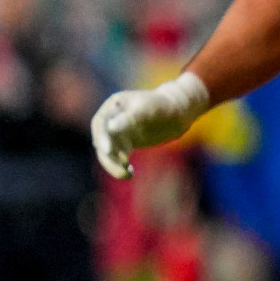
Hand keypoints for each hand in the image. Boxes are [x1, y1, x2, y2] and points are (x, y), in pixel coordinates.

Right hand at [90, 73, 210, 178]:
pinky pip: (119, 157)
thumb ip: (129, 118)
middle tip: (120, 169)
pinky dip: (122, 166)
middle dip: (108, 156)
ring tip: (126, 175)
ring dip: (114, 164)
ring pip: (109, 151)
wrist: (179, 111)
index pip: (100, 123)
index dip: (102, 137)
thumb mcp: (147, 109)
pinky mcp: (127, 143)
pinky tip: (130, 174)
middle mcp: (111, 119)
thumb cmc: (163, 105)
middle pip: (103, 140)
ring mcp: (118, 132)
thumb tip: (110, 128)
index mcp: (113, 106)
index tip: (107, 151)